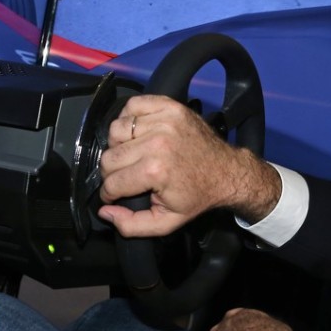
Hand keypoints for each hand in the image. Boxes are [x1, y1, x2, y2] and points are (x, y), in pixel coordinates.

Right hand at [97, 95, 279, 237]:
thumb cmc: (197, 196)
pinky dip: (129, 118)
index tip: (115, 194)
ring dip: (118, 145)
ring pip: (115, 130)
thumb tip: (105, 211)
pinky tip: (139, 133)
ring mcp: (164, 120)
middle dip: (112, 172)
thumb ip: (132, 225)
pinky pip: (132, 106)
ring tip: (133, 154)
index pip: (111, 182)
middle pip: (109, 157)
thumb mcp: (167, 222)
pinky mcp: (169, 106)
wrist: (226, 172)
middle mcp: (158, 142)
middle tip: (126, 176)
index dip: (109, 193)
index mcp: (156, 171)